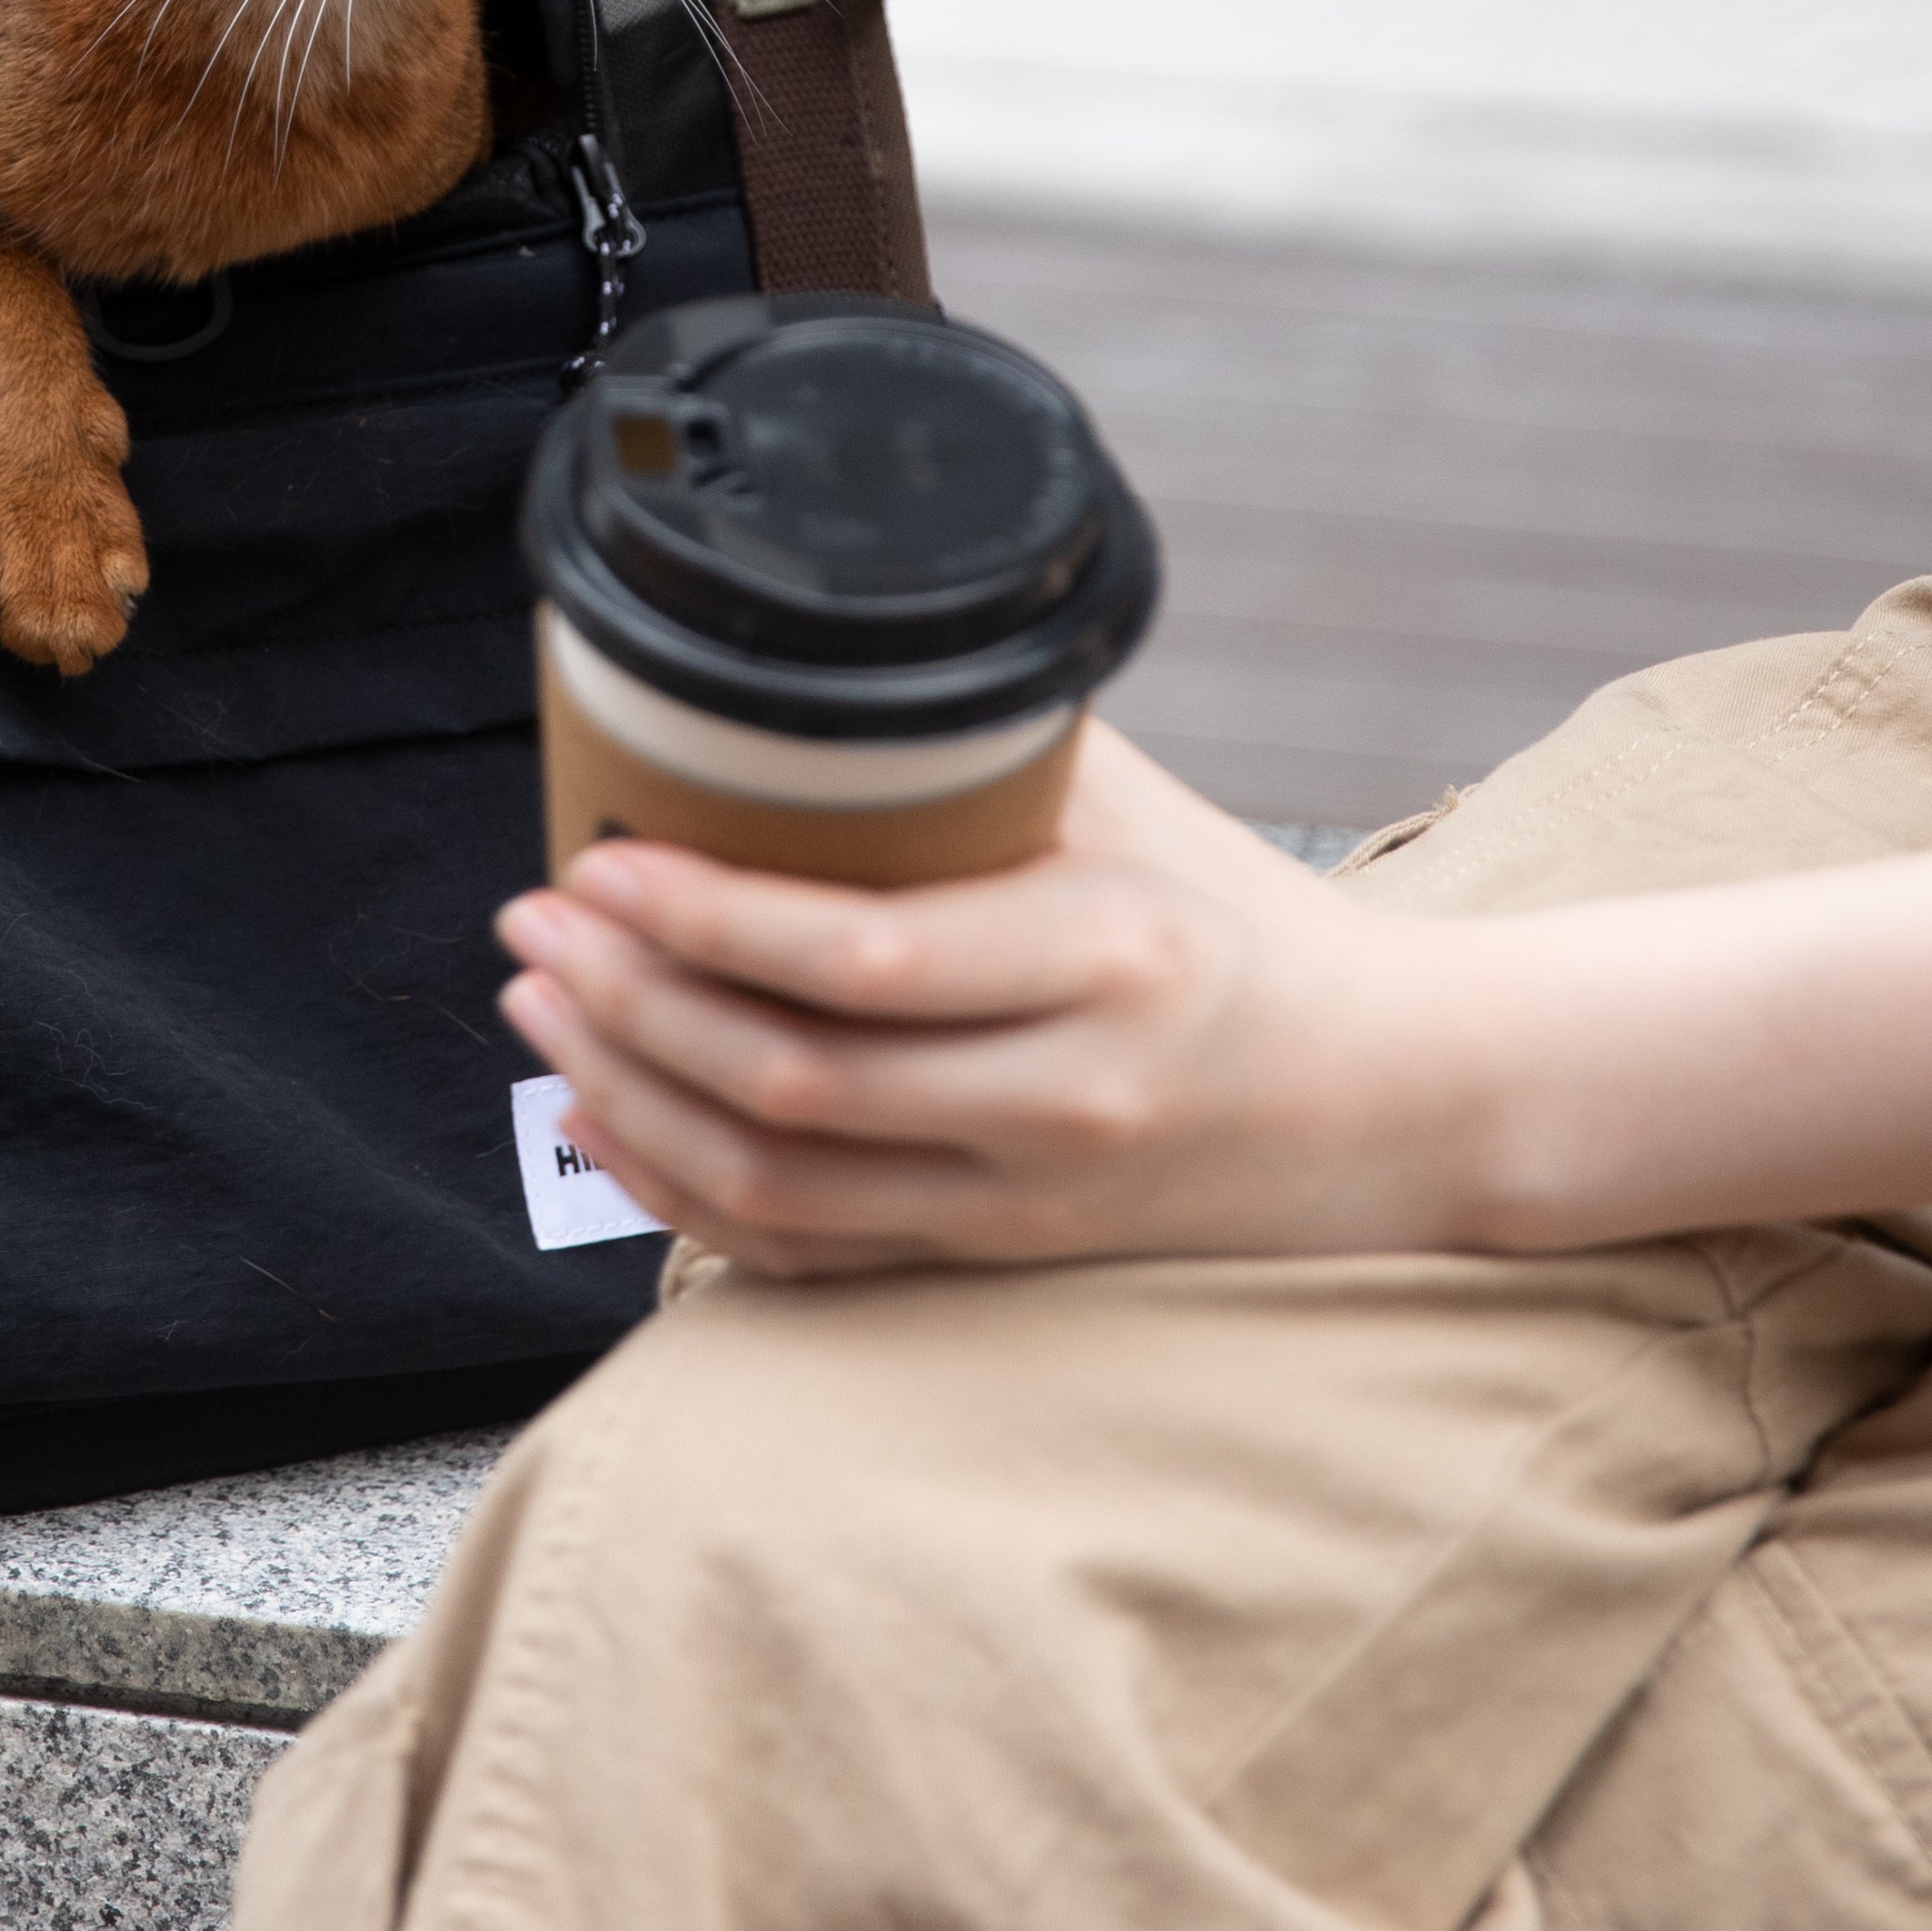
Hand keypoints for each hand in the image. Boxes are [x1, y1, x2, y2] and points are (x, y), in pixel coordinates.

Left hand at [494, 726, 1484, 1273]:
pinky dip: (685, 1195)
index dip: (703, 915)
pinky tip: (607, 1124)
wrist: (1399, 1099)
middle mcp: (1064, 1095)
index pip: (861, 957)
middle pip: (790, 1078)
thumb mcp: (1143, 810)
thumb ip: (990, 753)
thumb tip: (804, 675)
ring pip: (778, 1179)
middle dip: (627, 1000)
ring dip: (627, 1096)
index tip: (597, 856)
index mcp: (1106, 958)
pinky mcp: (1002, 1255)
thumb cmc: (1254, 923)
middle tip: (532, 923)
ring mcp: (1029, 1197)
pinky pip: (810, 1251)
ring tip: (541, 1009)